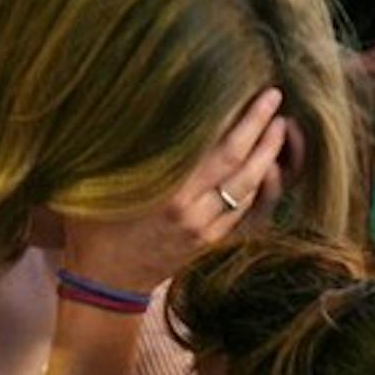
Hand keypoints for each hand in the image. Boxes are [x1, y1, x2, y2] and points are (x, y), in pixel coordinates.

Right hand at [60, 88, 288, 293]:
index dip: (241, 119)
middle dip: (263, 129)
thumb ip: (130, 148)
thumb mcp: (102, 182)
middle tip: (276, 99)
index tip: (254, 92)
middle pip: (240, 163)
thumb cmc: (96, 225)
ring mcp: (205, 229)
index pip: (217, 148)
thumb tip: (144, 103)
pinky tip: (264, 166)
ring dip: (267, 157)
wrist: (106, 282)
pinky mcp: (210, 243)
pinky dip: (257, 187)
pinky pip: (243, 211)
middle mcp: (192, 209)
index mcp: (168, 191)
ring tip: (278, 128)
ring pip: (248, 188)